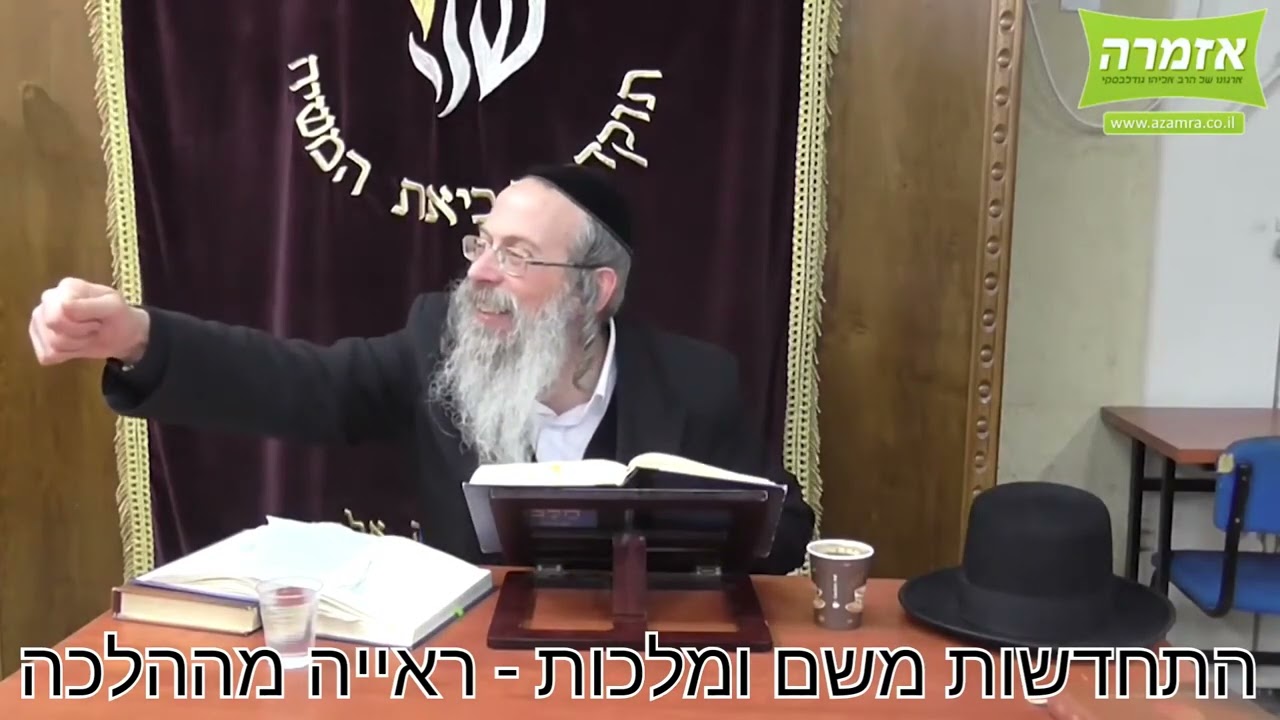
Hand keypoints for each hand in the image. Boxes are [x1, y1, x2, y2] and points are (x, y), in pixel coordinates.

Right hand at [29, 278, 149, 365]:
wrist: (121, 335)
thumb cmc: (118, 317)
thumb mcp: (114, 308)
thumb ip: (90, 306)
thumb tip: (62, 306)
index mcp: (66, 287)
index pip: (60, 312)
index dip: (83, 323)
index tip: (97, 319)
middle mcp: (48, 300)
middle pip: (52, 326)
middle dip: (79, 334)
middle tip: (93, 328)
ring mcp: (40, 319)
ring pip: (51, 344)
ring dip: (76, 346)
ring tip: (87, 335)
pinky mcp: (39, 339)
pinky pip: (46, 356)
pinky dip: (66, 355)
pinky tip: (76, 345)